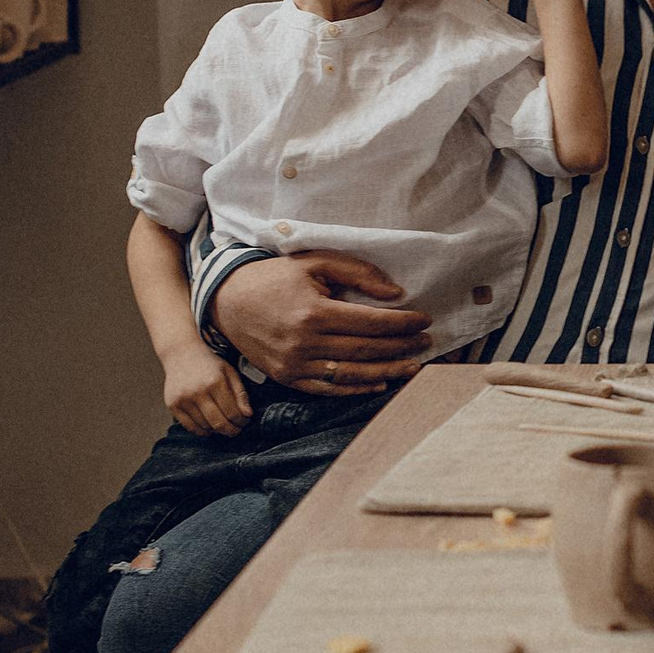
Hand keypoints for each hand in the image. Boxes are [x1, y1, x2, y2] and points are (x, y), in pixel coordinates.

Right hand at [163, 348, 249, 437]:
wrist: (181, 353)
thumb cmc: (208, 363)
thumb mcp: (230, 372)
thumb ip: (241, 393)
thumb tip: (248, 414)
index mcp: (215, 382)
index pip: (233, 412)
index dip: (241, 421)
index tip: (244, 422)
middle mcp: (198, 391)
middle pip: (219, 423)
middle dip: (231, 431)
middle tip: (236, 430)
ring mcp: (184, 399)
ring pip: (205, 427)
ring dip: (217, 430)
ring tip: (222, 425)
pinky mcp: (173, 405)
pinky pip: (190, 427)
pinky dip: (201, 431)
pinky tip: (208, 427)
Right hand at [210, 251, 433, 394]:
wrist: (227, 301)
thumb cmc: (275, 277)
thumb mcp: (315, 262)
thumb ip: (357, 273)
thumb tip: (395, 292)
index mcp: (314, 311)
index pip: (371, 322)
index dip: (403, 323)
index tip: (424, 320)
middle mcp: (305, 342)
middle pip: (366, 350)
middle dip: (402, 347)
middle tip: (426, 343)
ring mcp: (295, 365)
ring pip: (352, 375)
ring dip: (387, 373)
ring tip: (412, 367)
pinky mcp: (287, 378)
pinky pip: (329, 389)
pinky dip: (357, 389)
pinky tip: (379, 383)